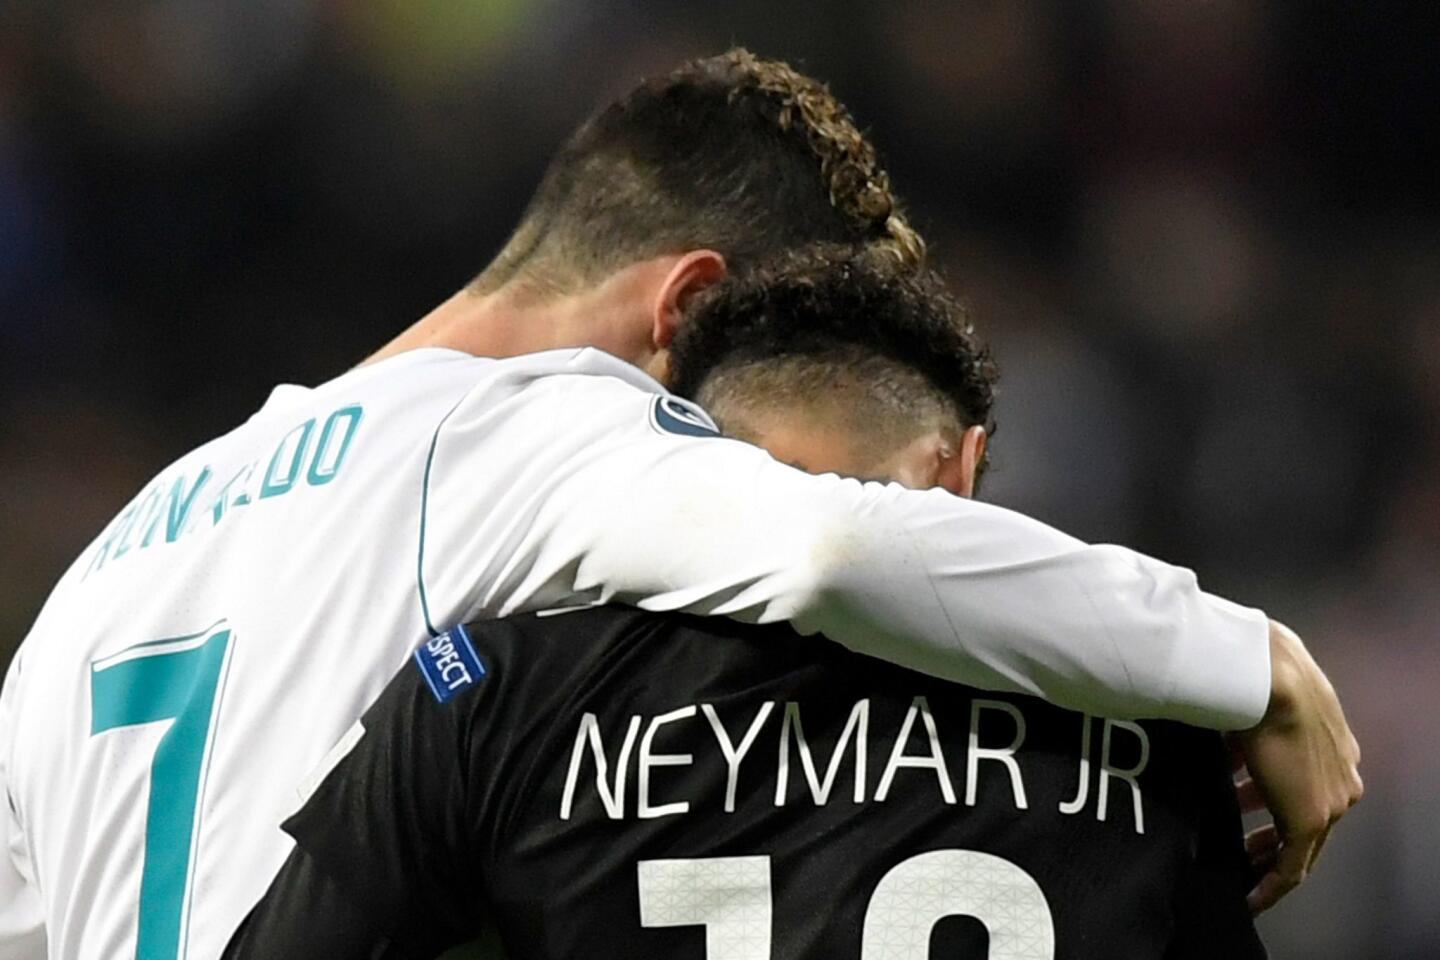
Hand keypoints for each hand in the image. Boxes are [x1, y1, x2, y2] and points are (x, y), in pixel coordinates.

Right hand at [1231, 620, 1362, 914]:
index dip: (1277, 806)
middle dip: (1273, 836)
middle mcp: (1342, 776)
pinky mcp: (1310, 820)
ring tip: (1238, 861)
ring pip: (1301, 844)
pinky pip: (1293, 866)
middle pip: (1309, 821)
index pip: (1308, 788)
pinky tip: (1248, 894)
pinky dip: (1271, 884)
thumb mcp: (1256, 701)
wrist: (1266, 675)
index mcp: (1334, 746)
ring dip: (1267, 853)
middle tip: (1243, 847)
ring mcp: (1330, 800)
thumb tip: (1218, 732)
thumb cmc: (1253, 676)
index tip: (1247, 815)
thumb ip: (1248, 723)